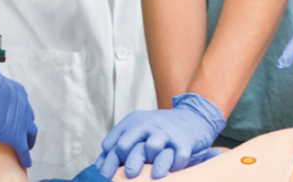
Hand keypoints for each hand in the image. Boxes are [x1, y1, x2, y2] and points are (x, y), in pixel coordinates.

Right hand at [0, 57, 37, 168]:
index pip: (22, 107)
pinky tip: (25, 162)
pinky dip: (25, 156)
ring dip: (28, 140)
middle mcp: (24, 106)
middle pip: (29, 120)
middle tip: (25, 135)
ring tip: (25, 147)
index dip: (20, 114)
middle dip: (27, 128)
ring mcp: (23, 121)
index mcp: (17, 93)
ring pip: (30, 134)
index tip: (17, 119)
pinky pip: (23, 149)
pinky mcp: (17, 135)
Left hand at [96, 93, 225, 178]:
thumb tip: (99, 164)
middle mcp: (149, 125)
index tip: (106, 176)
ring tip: (152, 175)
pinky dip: (173, 166)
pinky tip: (170, 171)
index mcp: (134, 122)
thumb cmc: (160, 130)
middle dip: (125, 162)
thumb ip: (119, 143)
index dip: (108, 162)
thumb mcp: (139, 129)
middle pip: (128, 144)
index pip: (115, 142)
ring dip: (150, 163)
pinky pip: (177, 156)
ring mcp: (167, 132)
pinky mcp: (184, 142)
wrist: (193, 117)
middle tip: (128, 175)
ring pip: (152, 148)